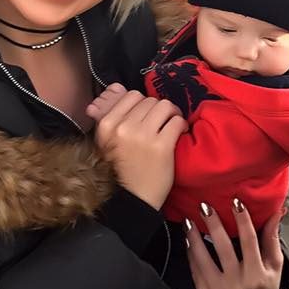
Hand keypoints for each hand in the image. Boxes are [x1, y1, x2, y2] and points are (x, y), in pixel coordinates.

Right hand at [90, 88, 186, 209]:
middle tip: (163, 122)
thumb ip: (112, 115)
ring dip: (173, 115)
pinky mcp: (161, 146)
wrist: (131, 201)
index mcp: (106, 124)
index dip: (144, 104)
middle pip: (150, 100)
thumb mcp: (107, 141)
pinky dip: (181, 125)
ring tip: (172, 127)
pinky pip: (177, 121)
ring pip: (165, 106)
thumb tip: (116, 88)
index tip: (149, 116)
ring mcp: (142, 136)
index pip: (131, 95)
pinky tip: (180, 134)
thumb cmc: (120, 171)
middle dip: (160, 110)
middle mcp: (122, 127)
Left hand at [186, 201, 284, 288]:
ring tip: (189, 221)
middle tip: (205, 206)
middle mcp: (238, 285)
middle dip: (213, 224)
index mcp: (257, 275)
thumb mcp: (275, 265)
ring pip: (204, 260)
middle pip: (223, 248)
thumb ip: (272, 238)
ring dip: (194, 238)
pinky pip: (196, 274)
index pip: (250, 241)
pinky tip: (188, 241)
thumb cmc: (265, 288)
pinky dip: (191, 256)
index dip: (243, 220)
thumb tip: (276, 212)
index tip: (235, 201)